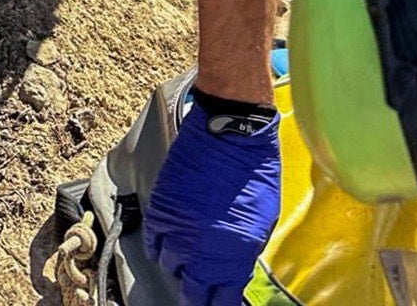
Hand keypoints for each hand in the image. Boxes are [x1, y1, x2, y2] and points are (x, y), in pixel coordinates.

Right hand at [144, 100, 280, 305]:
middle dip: (197, 295)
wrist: (233, 128)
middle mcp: (202, 248)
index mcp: (234, 255)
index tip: (218, 303)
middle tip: (200, 292)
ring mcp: (179, 227)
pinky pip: (153, 241)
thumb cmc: (257, 171)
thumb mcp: (263, 220)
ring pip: (170, 266)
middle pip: (192, 291)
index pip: (221, 300)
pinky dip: (159, 248)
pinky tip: (168, 246)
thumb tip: (234, 272)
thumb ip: (245, 252)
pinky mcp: (162, 206)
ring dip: (180, 266)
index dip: (219, 305)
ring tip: (187, 260)